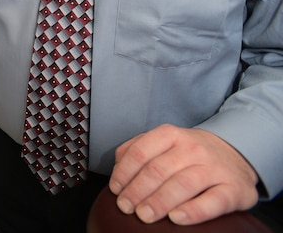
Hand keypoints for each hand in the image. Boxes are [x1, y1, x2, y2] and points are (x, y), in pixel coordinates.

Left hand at [109, 124, 258, 224]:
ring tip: (144, 215)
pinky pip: (213, 201)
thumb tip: (117, 168)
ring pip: (183, 184)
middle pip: (159, 170)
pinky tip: (176, 219)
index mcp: (171, 135)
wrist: (237, 154)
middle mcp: (193, 148)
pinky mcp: (234, 189)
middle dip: (137, 190)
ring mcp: (215, 168)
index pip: (141, 152)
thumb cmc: (191, 153)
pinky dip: (193, 211)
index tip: (115, 190)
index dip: (124, 173)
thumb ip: (139, 149)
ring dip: (159, 201)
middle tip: (126, 207)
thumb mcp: (165, 141)